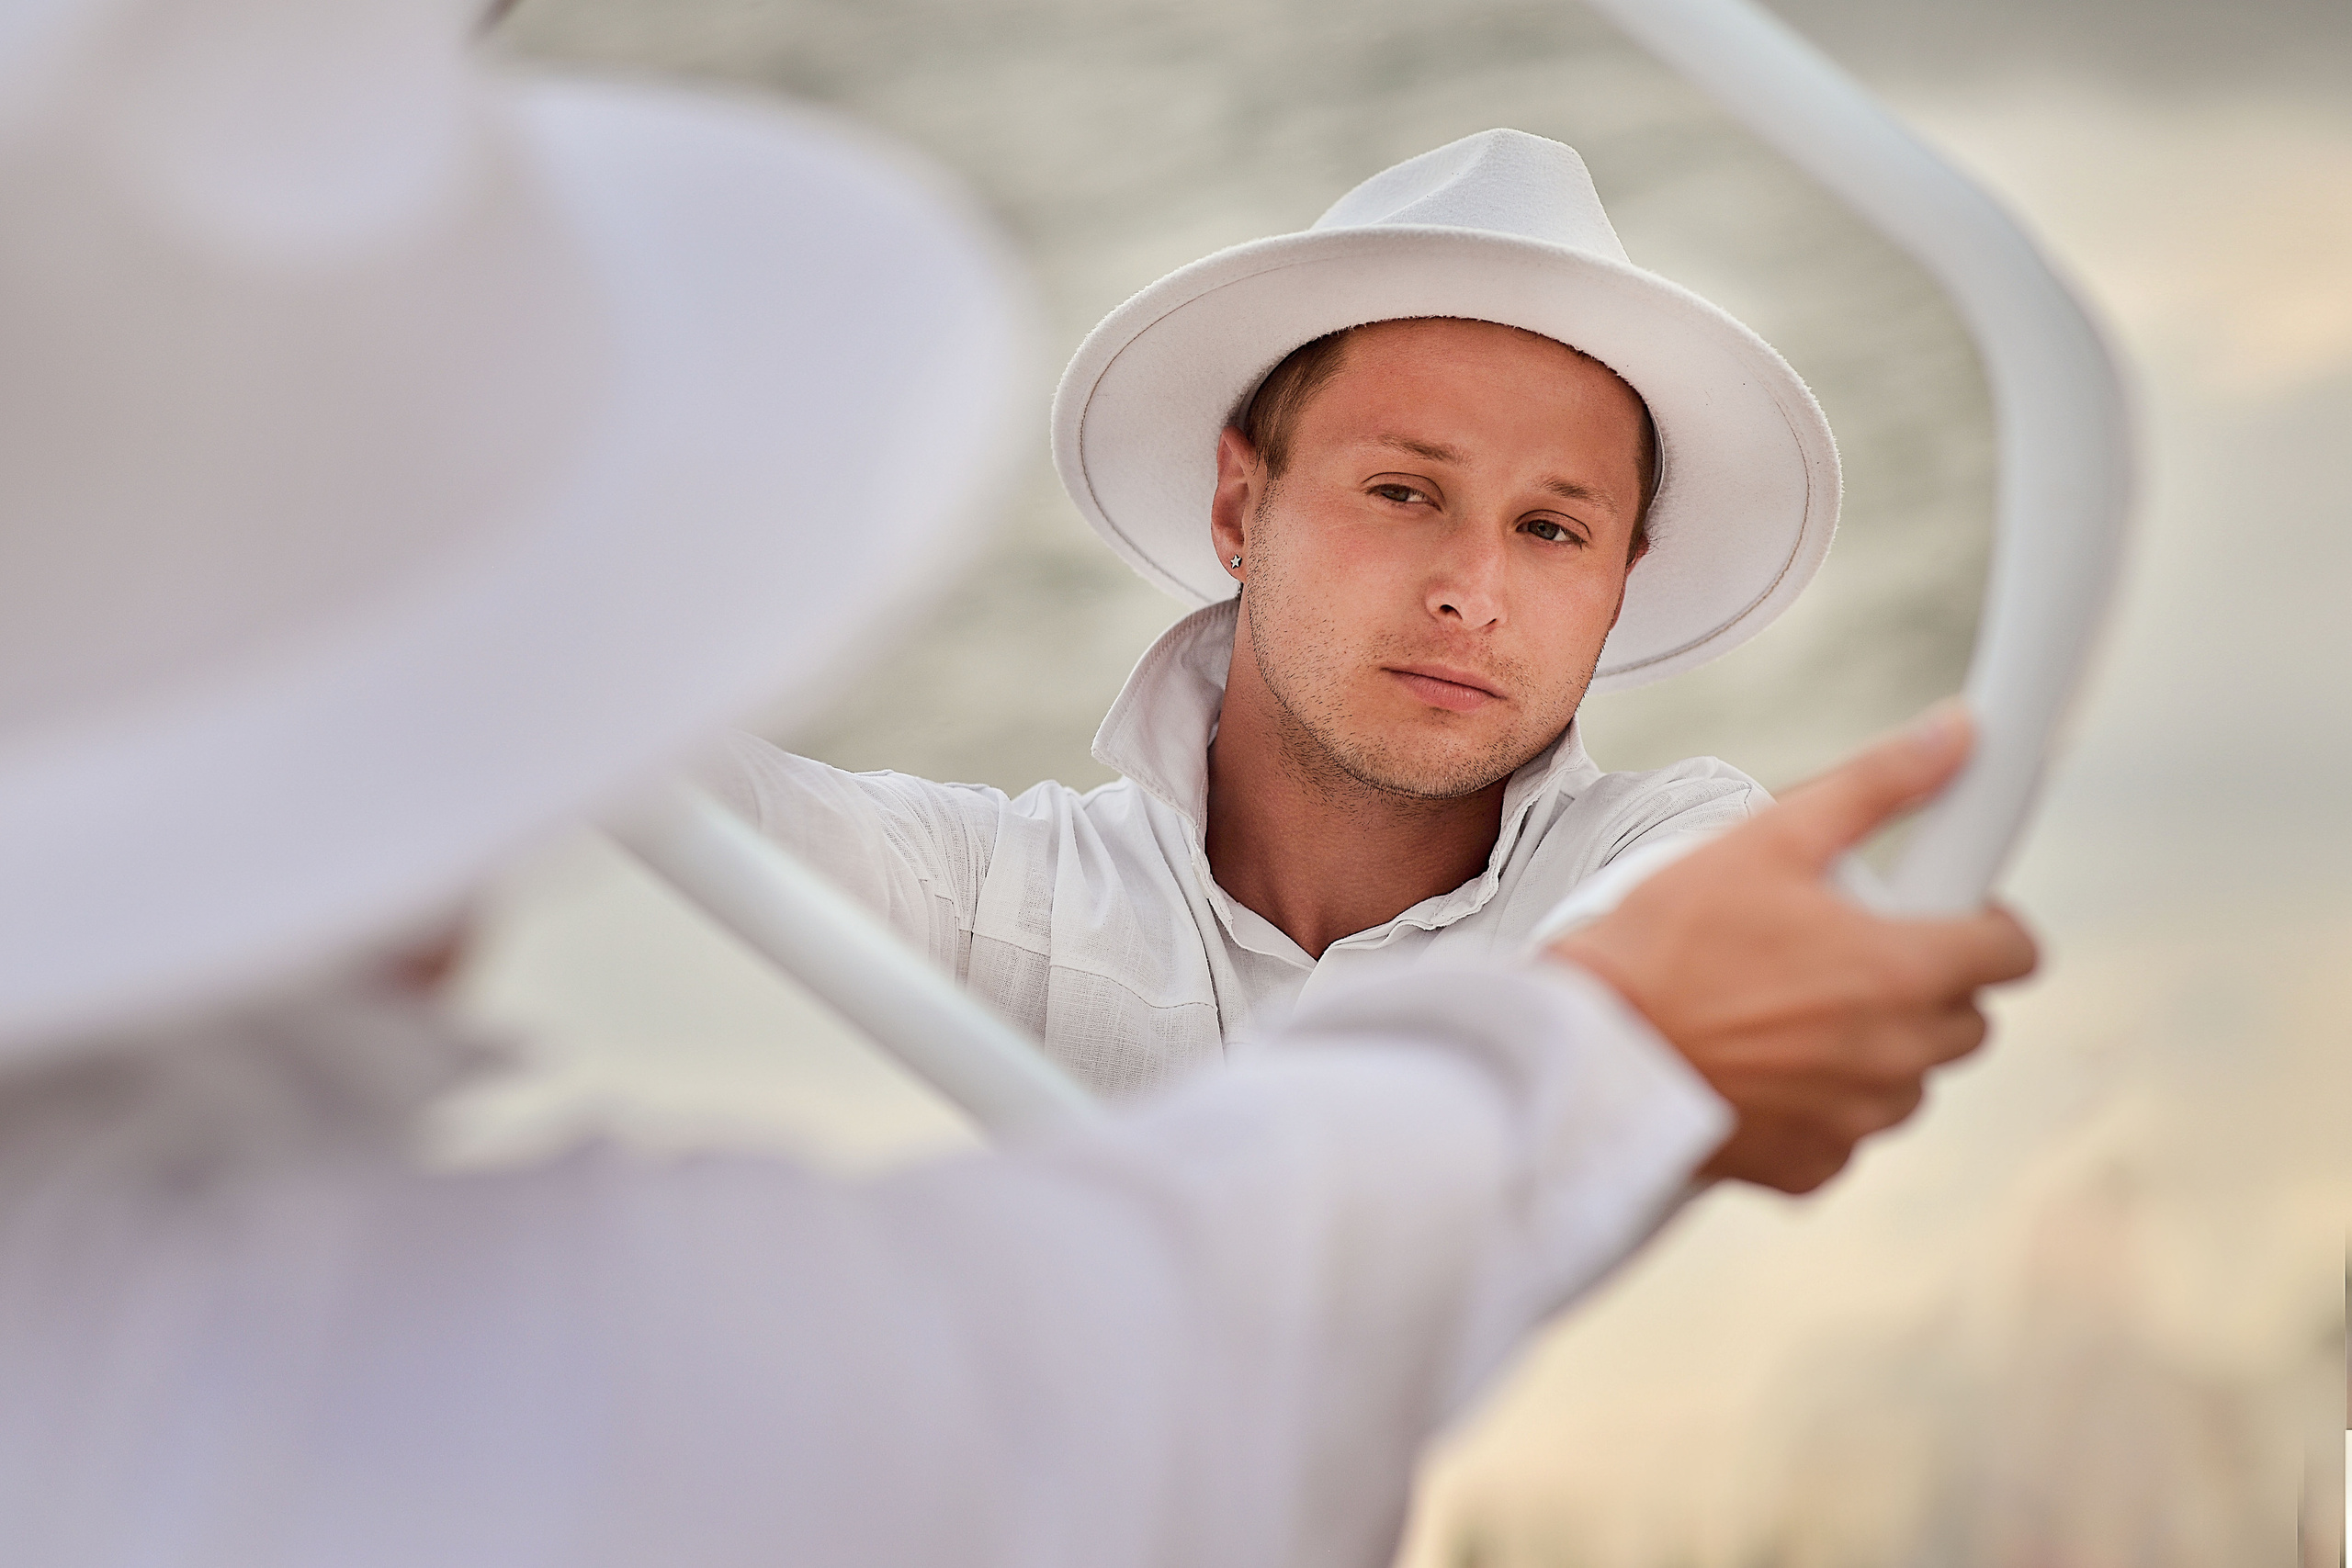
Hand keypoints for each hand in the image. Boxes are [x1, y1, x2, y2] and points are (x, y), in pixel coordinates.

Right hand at [1550, 705, 2036, 1193]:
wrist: (1588, 1051)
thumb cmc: (1664, 945)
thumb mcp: (1768, 841)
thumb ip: (1876, 785)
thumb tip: (1956, 734)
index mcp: (1900, 971)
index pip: (2012, 954)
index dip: (1983, 921)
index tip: (1941, 911)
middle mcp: (1895, 1056)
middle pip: (1966, 1021)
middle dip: (1926, 984)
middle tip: (1845, 952)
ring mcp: (1855, 1119)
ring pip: (1908, 1081)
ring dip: (1876, 1048)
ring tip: (1792, 1009)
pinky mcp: (1812, 1166)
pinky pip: (1848, 1132)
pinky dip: (1821, 1104)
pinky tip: (1762, 1065)